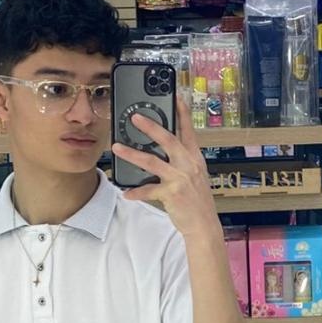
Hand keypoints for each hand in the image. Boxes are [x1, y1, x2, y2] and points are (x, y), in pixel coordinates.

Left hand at [111, 96, 218, 241]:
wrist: (204, 224)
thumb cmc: (197, 200)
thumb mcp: (195, 175)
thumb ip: (182, 161)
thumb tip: (163, 149)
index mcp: (194, 158)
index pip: (188, 130)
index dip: (182, 113)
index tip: (176, 97)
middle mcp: (188, 165)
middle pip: (168, 139)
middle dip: (151, 126)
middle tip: (135, 117)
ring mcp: (180, 178)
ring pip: (153, 162)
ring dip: (132, 154)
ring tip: (117, 148)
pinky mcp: (172, 194)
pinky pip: (149, 190)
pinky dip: (136, 192)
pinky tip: (126, 192)